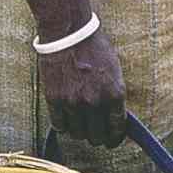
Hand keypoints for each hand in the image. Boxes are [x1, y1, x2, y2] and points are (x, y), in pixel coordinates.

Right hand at [39, 25, 127, 147]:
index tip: (112, 141)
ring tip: (79, 125)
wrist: (68, 32)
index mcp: (115, 93)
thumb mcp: (114, 70)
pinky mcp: (55, 100)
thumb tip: (113, 118)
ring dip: (80, 132)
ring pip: (78, 134)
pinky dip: (63, 125)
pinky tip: (65, 119)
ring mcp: (74, 102)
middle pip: (97, 137)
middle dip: (98, 138)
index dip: (115, 138)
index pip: (117, 129)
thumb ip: (114, 95)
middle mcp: (95, 101)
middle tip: (95, 135)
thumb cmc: (93, 47)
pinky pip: (60, 125)